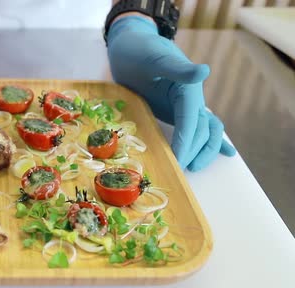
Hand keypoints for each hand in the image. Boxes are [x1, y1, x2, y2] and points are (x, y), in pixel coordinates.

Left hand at [107, 16, 235, 170]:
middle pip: (201, 130)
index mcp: (188, 88)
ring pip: (206, 131)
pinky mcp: (179, 110)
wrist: (132, 46)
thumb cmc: (141, 51)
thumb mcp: (156, 59)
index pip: (191, 120)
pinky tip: (227, 153)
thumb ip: (178, 69)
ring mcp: (186, 105)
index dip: (187, 142)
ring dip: (204, 150)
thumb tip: (204, 71)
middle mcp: (192, 98)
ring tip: (194, 168)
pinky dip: (214, 141)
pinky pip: (199, 127)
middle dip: (193, 151)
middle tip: (179, 171)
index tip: (179, 160)